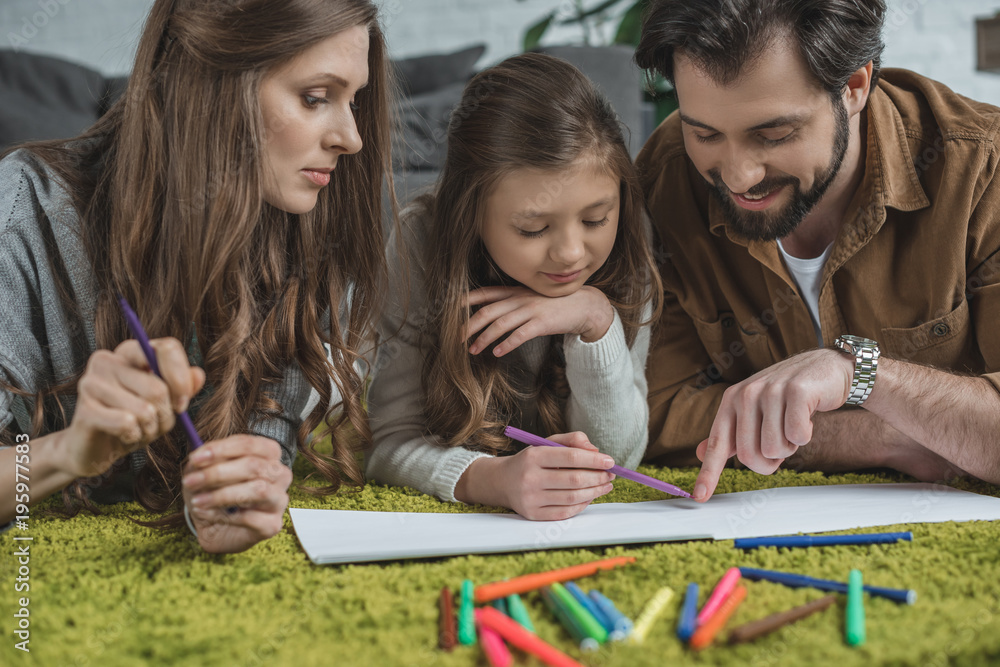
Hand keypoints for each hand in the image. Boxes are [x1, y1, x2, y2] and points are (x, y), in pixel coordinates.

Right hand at [58, 338, 204, 478]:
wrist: (94, 449)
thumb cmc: (132, 421)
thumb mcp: (164, 403)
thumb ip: (182, 387)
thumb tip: (198, 375)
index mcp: (129, 352)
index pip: (167, 348)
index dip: (181, 379)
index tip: (181, 404)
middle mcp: (107, 360)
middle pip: (158, 387)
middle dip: (166, 415)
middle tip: (155, 424)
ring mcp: (91, 383)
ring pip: (145, 409)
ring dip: (150, 429)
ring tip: (138, 430)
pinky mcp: (84, 410)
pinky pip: (127, 423)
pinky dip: (134, 436)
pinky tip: (125, 436)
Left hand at [181, 435, 291, 553]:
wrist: (215, 526)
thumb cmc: (214, 491)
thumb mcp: (204, 471)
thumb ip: (205, 461)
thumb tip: (200, 456)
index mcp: (268, 455)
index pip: (251, 444)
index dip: (223, 449)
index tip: (195, 458)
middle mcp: (280, 475)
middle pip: (255, 466)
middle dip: (218, 473)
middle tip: (190, 481)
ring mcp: (279, 500)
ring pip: (259, 490)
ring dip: (221, 495)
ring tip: (197, 501)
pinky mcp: (272, 524)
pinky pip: (251, 517)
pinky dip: (222, 516)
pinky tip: (206, 514)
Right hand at [454, 431, 616, 519]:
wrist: (501, 481)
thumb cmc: (530, 461)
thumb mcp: (546, 443)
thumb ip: (572, 441)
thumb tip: (596, 452)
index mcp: (533, 456)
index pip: (570, 457)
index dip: (594, 460)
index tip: (610, 461)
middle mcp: (529, 478)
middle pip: (574, 479)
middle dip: (598, 477)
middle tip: (611, 475)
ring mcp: (530, 499)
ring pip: (572, 498)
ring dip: (594, 492)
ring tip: (605, 485)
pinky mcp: (532, 515)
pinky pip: (565, 513)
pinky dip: (582, 505)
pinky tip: (590, 497)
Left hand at [466, 286, 614, 356]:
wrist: (583, 305)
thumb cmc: (554, 304)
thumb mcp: (530, 297)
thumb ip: (512, 301)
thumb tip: (490, 311)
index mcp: (515, 292)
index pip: (486, 293)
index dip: (467, 300)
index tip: (451, 309)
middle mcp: (520, 299)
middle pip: (487, 311)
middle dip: (469, 325)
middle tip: (457, 338)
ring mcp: (530, 310)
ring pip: (500, 324)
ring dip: (484, 338)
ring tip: (473, 350)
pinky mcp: (542, 323)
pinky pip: (520, 334)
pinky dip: (507, 344)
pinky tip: (497, 352)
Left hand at [693, 349, 853, 501]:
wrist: (823, 368)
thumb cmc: (786, 396)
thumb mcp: (754, 412)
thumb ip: (730, 434)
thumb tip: (699, 453)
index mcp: (731, 401)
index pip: (717, 444)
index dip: (708, 473)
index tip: (699, 497)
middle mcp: (746, 394)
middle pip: (750, 457)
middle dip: (769, 461)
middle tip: (781, 441)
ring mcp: (770, 391)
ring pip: (775, 449)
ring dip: (790, 446)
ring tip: (793, 423)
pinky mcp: (797, 391)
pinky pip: (797, 436)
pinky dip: (805, 434)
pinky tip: (807, 416)